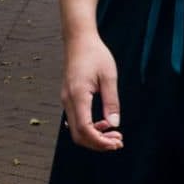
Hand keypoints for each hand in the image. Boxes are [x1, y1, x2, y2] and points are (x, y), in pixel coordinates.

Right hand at [61, 31, 123, 150]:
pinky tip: (103, 125)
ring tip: (114, 135)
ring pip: (76, 130)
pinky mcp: (68, 98)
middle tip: (118, 142)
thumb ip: (111, 102)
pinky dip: (89, 128)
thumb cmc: (95, 54)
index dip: (100, 141)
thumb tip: (114, 124)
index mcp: (78, 95)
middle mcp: (68, 100)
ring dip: (94, 137)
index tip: (116, 143)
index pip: (85, 129)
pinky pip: (76, 120)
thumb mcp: (109, 77)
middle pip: (79, 135)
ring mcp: (66, 100)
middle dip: (98, 143)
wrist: (78, 40)